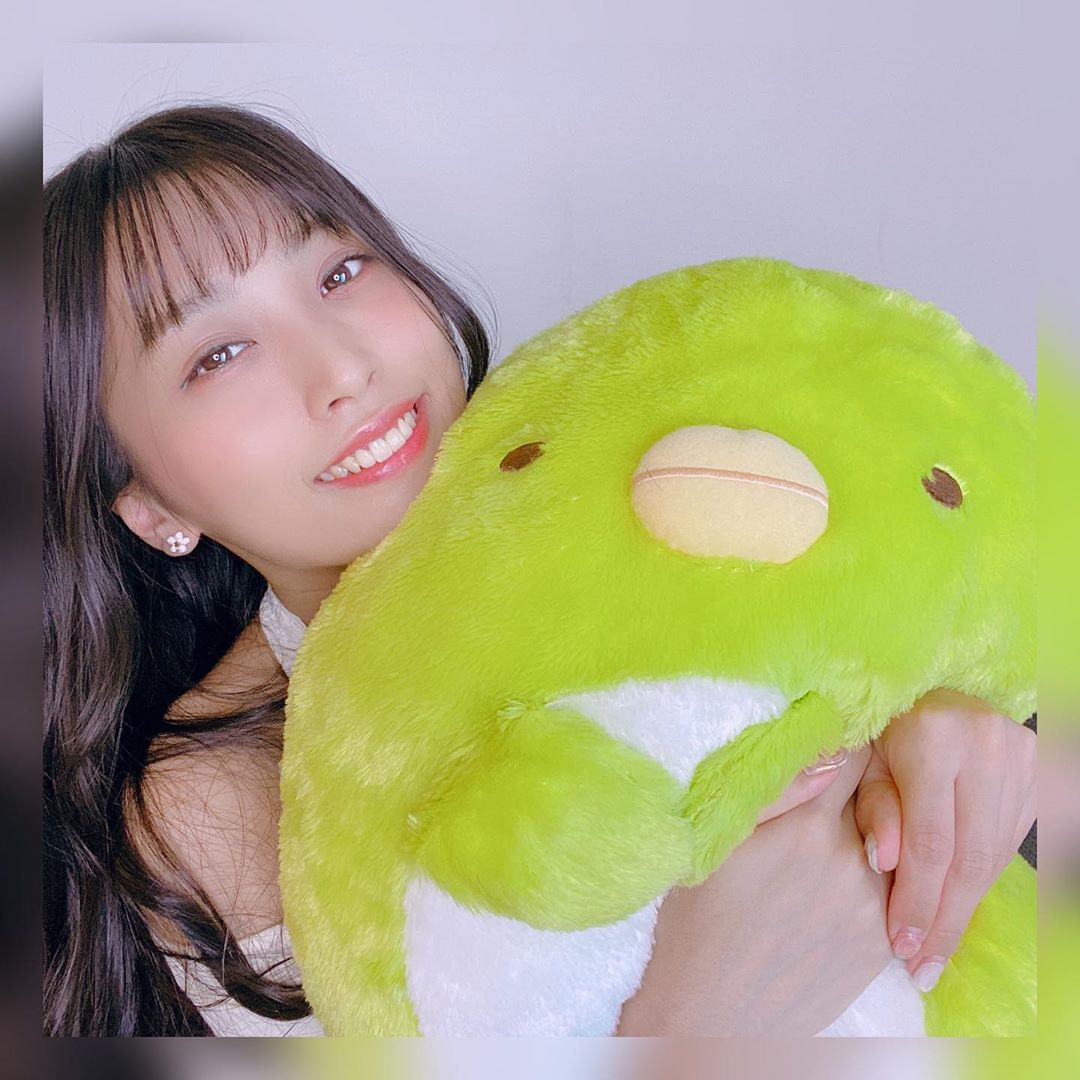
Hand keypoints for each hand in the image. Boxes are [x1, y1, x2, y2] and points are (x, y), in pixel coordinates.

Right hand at [617, 746, 893, 1034]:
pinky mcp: (880, 945)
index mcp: (808, 826)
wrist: (710, 1015)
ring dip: (863, 837)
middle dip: (852, 792)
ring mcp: (873, 908)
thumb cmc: (698, 919)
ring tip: (817, 854)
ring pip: (884, 845)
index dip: (841, 743)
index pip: (853, 755)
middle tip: (815, 803)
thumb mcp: (715, 840)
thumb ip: (774, 788)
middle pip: (873, 798)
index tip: (826, 746)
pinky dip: (869, 880)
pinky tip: (828, 892)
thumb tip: (828, 749)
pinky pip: (888, 892)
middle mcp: (853, 862)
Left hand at [853, 688, 1036, 990]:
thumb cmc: (883, 727)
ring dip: (964, 906)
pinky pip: (1009, 842)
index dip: (917, 901)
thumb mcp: (862, 761)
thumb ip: (872, 808)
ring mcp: (1022, 758)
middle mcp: (987, 746)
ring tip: (936, 947)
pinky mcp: (1040, 770)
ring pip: (994, 855)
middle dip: (944, 918)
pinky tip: (955, 904)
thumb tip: (884, 861)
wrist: (931, 688)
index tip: (901, 946)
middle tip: (923, 966)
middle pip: (970, 858)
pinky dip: (979, 878)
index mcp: (934, 738)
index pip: (931, 842)